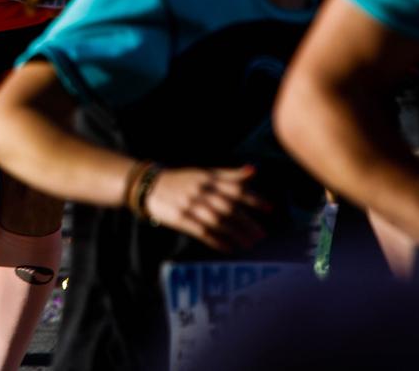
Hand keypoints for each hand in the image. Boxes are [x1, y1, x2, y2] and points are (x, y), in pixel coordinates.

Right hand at [143, 165, 272, 250]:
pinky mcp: (181, 220)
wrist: (149, 186)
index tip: (270, 209)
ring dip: (236, 234)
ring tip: (249, 244)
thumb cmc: (181, 180)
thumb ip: (229, 175)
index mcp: (208, 179)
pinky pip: (203, 232)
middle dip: (247, 222)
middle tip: (262, 235)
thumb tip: (254, 170)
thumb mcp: (204, 173)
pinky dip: (217, 241)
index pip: (235, 188)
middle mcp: (201, 191)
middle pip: (229, 208)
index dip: (254, 199)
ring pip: (218, 222)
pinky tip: (229, 248)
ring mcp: (190, 206)